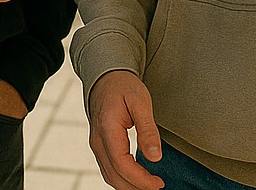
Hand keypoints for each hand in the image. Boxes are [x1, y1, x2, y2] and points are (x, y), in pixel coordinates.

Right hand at [87, 70, 162, 189]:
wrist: (105, 77)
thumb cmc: (123, 86)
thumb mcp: (141, 102)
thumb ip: (148, 130)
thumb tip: (155, 157)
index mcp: (107, 129)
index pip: (122, 165)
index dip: (141, 179)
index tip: (159, 183)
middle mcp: (97, 140)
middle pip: (114, 176)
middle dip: (136, 187)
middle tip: (158, 186)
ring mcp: (96, 143)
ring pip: (109, 175)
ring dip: (129, 185)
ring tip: (150, 185)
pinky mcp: (99, 145)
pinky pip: (108, 168)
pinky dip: (122, 178)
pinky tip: (136, 178)